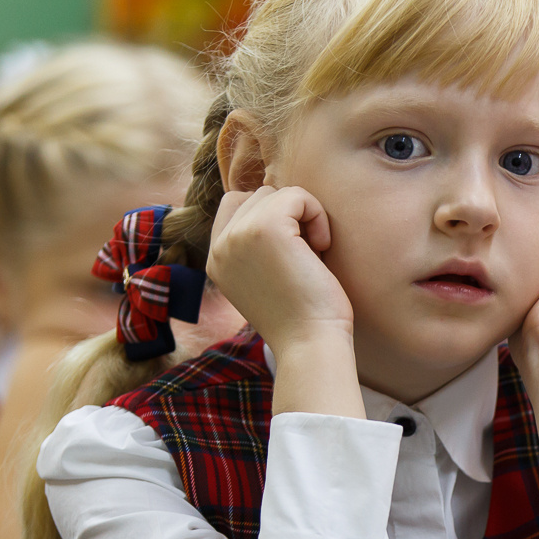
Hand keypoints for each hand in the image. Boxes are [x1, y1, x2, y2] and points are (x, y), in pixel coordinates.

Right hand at [207, 186, 352, 355]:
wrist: (310, 344)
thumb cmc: (302, 317)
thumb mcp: (266, 279)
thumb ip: (257, 247)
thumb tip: (280, 204)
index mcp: (216, 260)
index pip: (234, 204)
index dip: (270, 215)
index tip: (292, 250)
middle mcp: (220, 246)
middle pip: (257, 196)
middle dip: (289, 217)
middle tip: (305, 255)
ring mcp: (238, 235)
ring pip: (277, 193)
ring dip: (304, 216)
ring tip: (313, 253)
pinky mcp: (265, 228)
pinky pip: (297, 195)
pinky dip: (318, 215)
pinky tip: (322, 247)